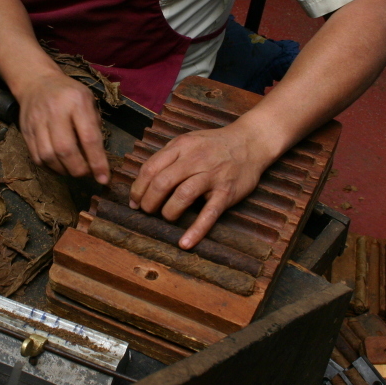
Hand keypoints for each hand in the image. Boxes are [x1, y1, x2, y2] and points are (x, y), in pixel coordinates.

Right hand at [14, 72, 110, 183]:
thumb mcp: (88, 101)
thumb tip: (99, 159)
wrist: (37, 82)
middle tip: (88, 174)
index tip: (103, 179)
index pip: (89, 137)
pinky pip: (37, 157)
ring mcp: (37, 121)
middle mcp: (55, 111)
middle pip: (65, 150)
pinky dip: (50, 167)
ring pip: (48, 156)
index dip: (97, 161)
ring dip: (64, 171)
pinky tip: (59, 165)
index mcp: (76, 102)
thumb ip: (94, 127)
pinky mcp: (25, 131)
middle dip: (79, 169)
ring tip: (74, 170)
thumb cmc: (69, 94)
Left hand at [129, 120, 274, 248]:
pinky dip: (196, 230)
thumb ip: (167, 158)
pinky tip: (185, 243)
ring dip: (168, 212)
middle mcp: (195, 159)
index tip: (134, 201)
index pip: (150, 168)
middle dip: (149, 202)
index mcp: (181, 147)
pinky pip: (209, 213)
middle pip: (162, 182)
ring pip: (183, 195)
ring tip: (166, 217)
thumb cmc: (214, 145)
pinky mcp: (226, 192)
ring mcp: (212, 176)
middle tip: (148, 211)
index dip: (138, 188)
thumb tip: (143, 183)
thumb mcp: (188, 141)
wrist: (250, 142)